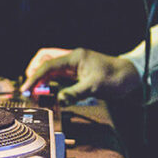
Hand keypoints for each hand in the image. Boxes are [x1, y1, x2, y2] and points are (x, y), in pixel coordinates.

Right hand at [21, 47, 141, 105]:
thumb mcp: (95, 86)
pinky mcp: (76, 75)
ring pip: (50, 68)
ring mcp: (73, 66)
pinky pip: (57, 76)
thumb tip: (59, 100)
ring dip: (41, 78)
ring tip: (36, 91)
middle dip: (34, 72)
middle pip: (44, 60)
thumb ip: (75, 93)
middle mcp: (72, 59)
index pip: (48, 65)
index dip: (35, 77)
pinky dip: (49, 83)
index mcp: (74, 57)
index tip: (26, 88)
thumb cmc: (116, 78)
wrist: (131, 78)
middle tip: (30, 88)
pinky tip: (47, 91)